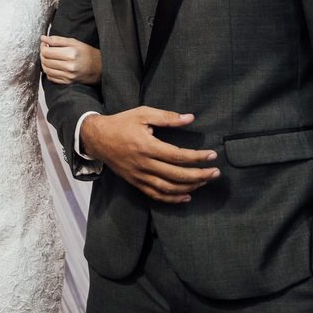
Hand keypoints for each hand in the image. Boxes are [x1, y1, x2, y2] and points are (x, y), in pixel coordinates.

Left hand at [40, 35, 101, 84]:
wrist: (99, 68)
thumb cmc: (87, 53)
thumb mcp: (74, 42)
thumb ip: (57, 40)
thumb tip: (43, 38)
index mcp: (71, 54)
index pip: (47, 52)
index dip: (43, 47)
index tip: (45, 44)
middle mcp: (69, 66)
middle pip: (45, 61)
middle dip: (42, 54)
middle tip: (46, 50)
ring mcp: (68, 76)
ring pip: (46, 70)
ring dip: (44, 62)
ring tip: (48, 57)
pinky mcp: (67, 82)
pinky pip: (51, 78)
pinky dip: (48, 71)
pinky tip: (52, 65)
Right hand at [80, 108, 218, 202]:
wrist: (97, 138)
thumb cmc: (121, 123)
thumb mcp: (143, 114)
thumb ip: (167, 117)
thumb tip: (190, 118)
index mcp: (146, 146)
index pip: (178, 156)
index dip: (197, 157)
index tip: (212, 156)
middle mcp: (143, 163)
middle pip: (176, 175)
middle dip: (199, 175)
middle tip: (215, 172)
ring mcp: (139, 176)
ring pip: (168, 188)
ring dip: (190, 187)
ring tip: (205, 181)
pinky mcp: (135, 182)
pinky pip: (156, 195)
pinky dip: (172, 199)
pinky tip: (186, 196)